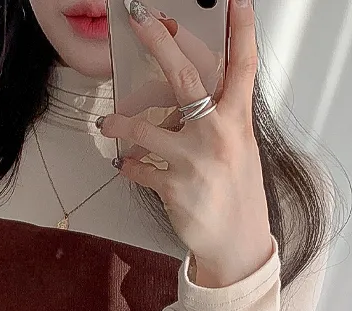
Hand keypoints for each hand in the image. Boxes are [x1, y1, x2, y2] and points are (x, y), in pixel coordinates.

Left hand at [97, 0, 274, 287]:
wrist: (237, 244)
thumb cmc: (235, 193)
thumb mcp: (237, 148)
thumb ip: (216, 119)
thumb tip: (181, 97)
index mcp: (238, 121)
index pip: (243, 66)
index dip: (242, 30)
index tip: (236, 0)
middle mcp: (218, 135)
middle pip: (185, 78)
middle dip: (160, 44)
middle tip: (140, 19)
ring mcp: (195, 161)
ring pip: (144, 128)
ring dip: (120, 123)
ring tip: (108, 122)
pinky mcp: (174, 188)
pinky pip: (138, 168)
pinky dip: (129, 166)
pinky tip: (128, 167)